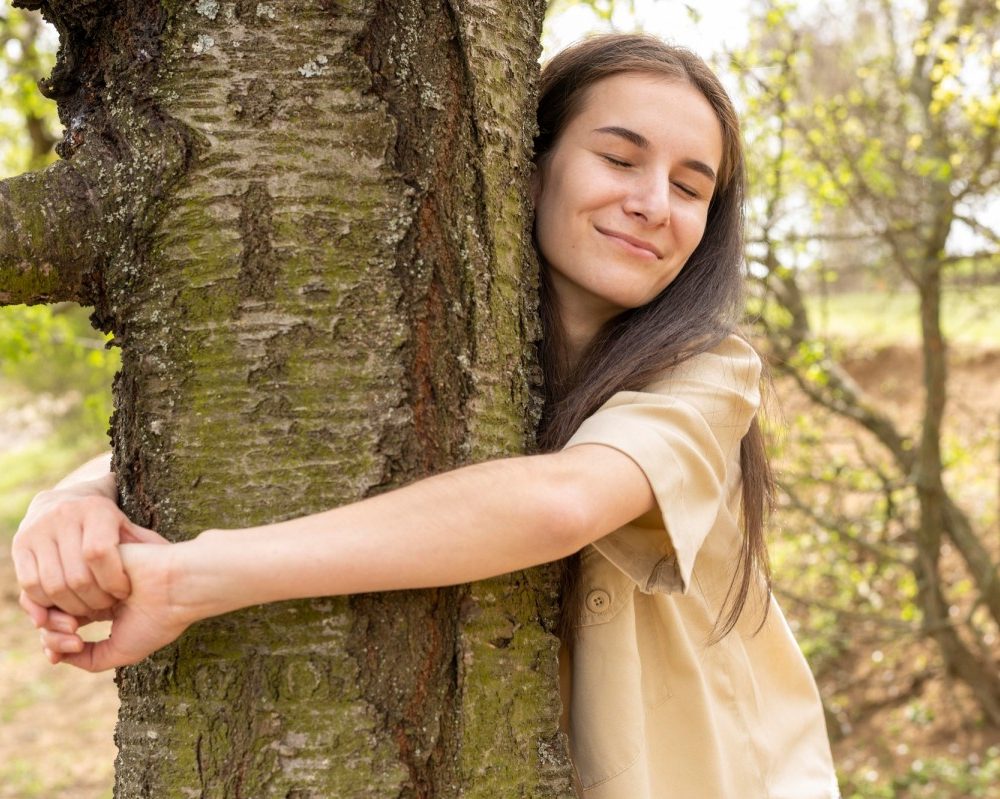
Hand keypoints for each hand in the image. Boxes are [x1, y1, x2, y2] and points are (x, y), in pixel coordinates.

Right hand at [12, 488, 163, 617]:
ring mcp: (37, 531)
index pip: (99, 553)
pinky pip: (30, 584)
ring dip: (71, 606)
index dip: (113, 580)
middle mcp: (62, 516)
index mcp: (95, 509)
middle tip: (106, 608)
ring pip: (51, 585)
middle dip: (94, 600)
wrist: (64, 502)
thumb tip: (169, 560)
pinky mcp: (20, 545)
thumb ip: (145, 543)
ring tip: (88, 609)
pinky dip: (46, 603)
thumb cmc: (107, 523)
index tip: (124, 593)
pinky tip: (65, 606)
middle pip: (75, 576)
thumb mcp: (128, 527)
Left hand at [23, 541, 190, 671]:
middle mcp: (95, 589)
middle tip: (71, 642)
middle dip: (51, 633)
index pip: (61, 624)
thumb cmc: (157, 621)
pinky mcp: (92, 554)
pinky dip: (68, 596)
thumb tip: (55, 656)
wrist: (178, 589)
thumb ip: (88, 659)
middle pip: (52, 611)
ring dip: (55, 619)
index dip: (52, 642)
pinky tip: (83, 608)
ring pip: (53, 594)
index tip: (57, 655)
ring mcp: (92, 572)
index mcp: (102, 608)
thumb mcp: (119, 652)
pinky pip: (62, 574)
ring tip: (75, 628)